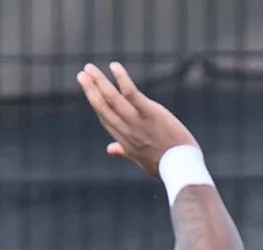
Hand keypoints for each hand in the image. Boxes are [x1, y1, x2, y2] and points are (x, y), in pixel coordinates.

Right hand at [77, 61, 197, 176]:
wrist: (180, 168)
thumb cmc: (164, 165)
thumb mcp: (141, 161)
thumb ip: (124, 152)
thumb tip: (110, 149)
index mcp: (124, 140)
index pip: (105, 117)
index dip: (95, 102)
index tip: (88, 89)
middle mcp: (126, 129)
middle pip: (103, 106)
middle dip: (90, 89)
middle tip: (82, 73)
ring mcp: (136, 121)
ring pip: (112, 98)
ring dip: (99, 81)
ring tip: (89, 67)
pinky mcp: (150, 113)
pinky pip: (131, 93)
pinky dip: (121, 78)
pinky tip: (114, 66)